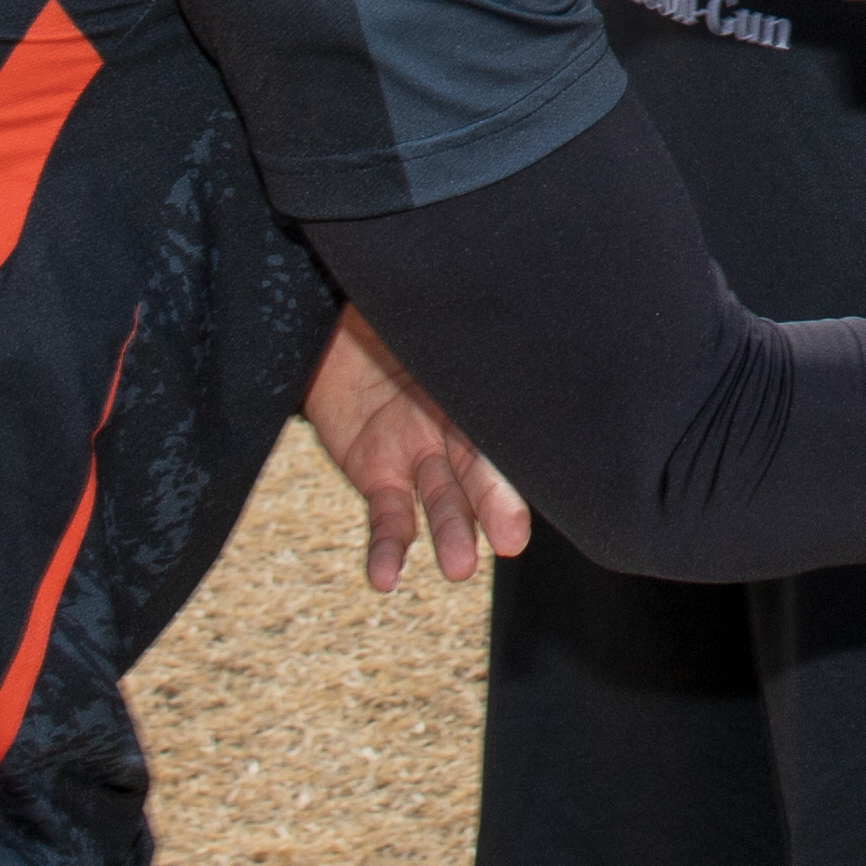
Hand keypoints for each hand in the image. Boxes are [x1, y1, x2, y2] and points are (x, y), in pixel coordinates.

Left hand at [301, 309, 527, 588]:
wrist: (319, 319)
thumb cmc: (381, 303)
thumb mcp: (420, 309)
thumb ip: (452, 322)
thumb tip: (503, 287)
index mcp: (478, 384)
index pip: (506, 423)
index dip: (520, 454)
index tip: (546, 477)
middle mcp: (456, 428)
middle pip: (481, 471)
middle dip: (496, 504)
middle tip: (511, 539)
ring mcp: (418, 455)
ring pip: (441, 502)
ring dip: (453, 535)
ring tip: (458, 568)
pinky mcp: (376, 476)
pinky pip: (387, 518)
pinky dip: (388, 549)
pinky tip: (385, 577)